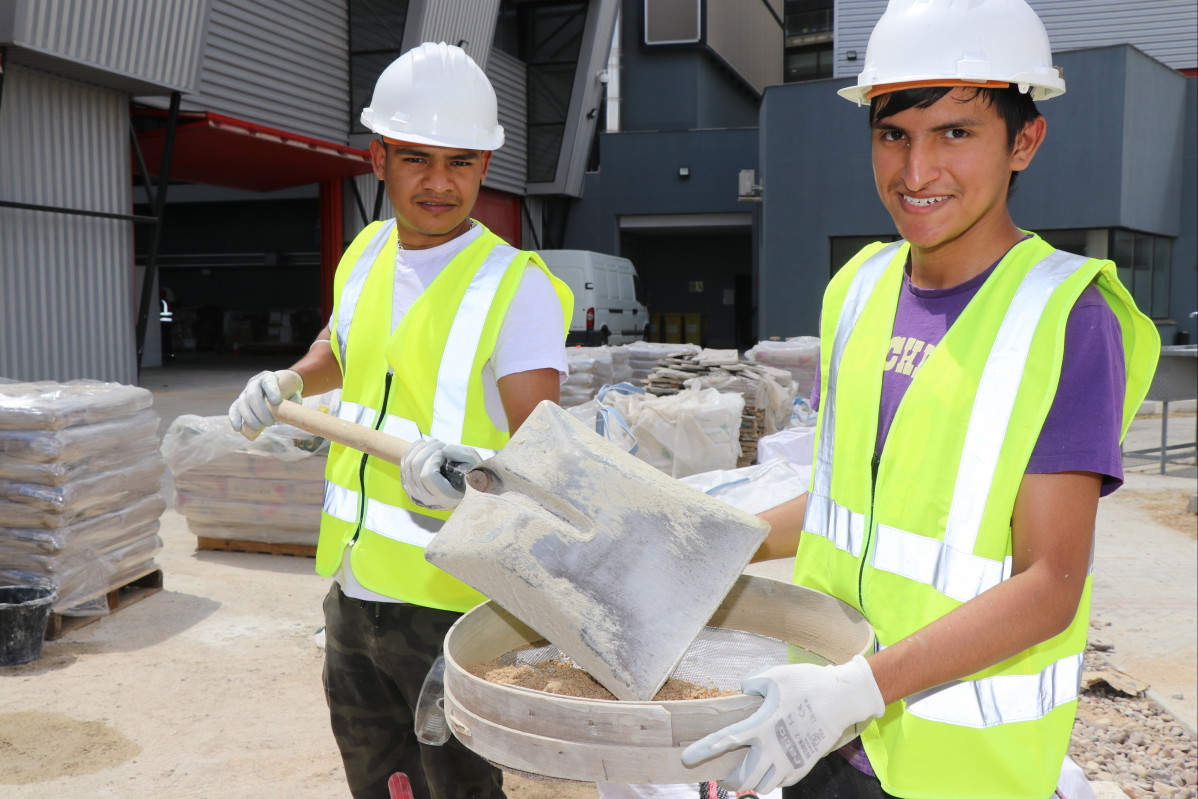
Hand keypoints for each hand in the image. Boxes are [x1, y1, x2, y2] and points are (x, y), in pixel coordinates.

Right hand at [228, 370, 302, 437]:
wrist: (282, 385)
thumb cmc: (289, 390)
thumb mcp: (294, 393)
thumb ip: (293, 402)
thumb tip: (289, 415)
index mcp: (269, 377)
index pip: (268, 382)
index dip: (271, 391)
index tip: (276, 401)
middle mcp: (255, 382)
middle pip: (253, 395)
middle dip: (260, 411)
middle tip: (270, 423)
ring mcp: (246, 391)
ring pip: (242, 403)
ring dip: (249, 417)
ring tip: (258, 427)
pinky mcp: (241, 401)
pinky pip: (234, 408)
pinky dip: (234, 418)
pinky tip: (238, 428)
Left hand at [400, 438, 483, 509]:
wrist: (462, 492)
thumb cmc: (472, 478)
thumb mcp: (476, 466)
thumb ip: (464, 456)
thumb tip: (444, 449)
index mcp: (444, 498)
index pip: (428, 476)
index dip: (433, 458)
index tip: (444, 453)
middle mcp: (427, 499)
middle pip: (416, 466)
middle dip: (428, 448)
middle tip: (440, 443)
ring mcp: (415, 494)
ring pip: (408, 463)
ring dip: (421, 447)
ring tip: (434, 443)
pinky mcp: (409, 487)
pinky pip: (404, 464)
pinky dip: (412, 449)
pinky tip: (423, 444)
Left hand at [680, 655, 883, 793]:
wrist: (843, 698)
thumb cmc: (808, 684)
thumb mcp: (775, 674)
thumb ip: (752, 682)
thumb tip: (743, 688)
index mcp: (761, 725)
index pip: (725, 741)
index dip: (703, 750)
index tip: (687, 758)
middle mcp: (773, 748)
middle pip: (743, 779)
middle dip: (729, 781)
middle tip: (724, 776)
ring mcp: (790, 760)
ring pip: (763, 787)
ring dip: (751, 784)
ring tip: (746, 776)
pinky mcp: (805, 765)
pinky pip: (783, 783)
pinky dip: (772, 781)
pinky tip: (770, 771)